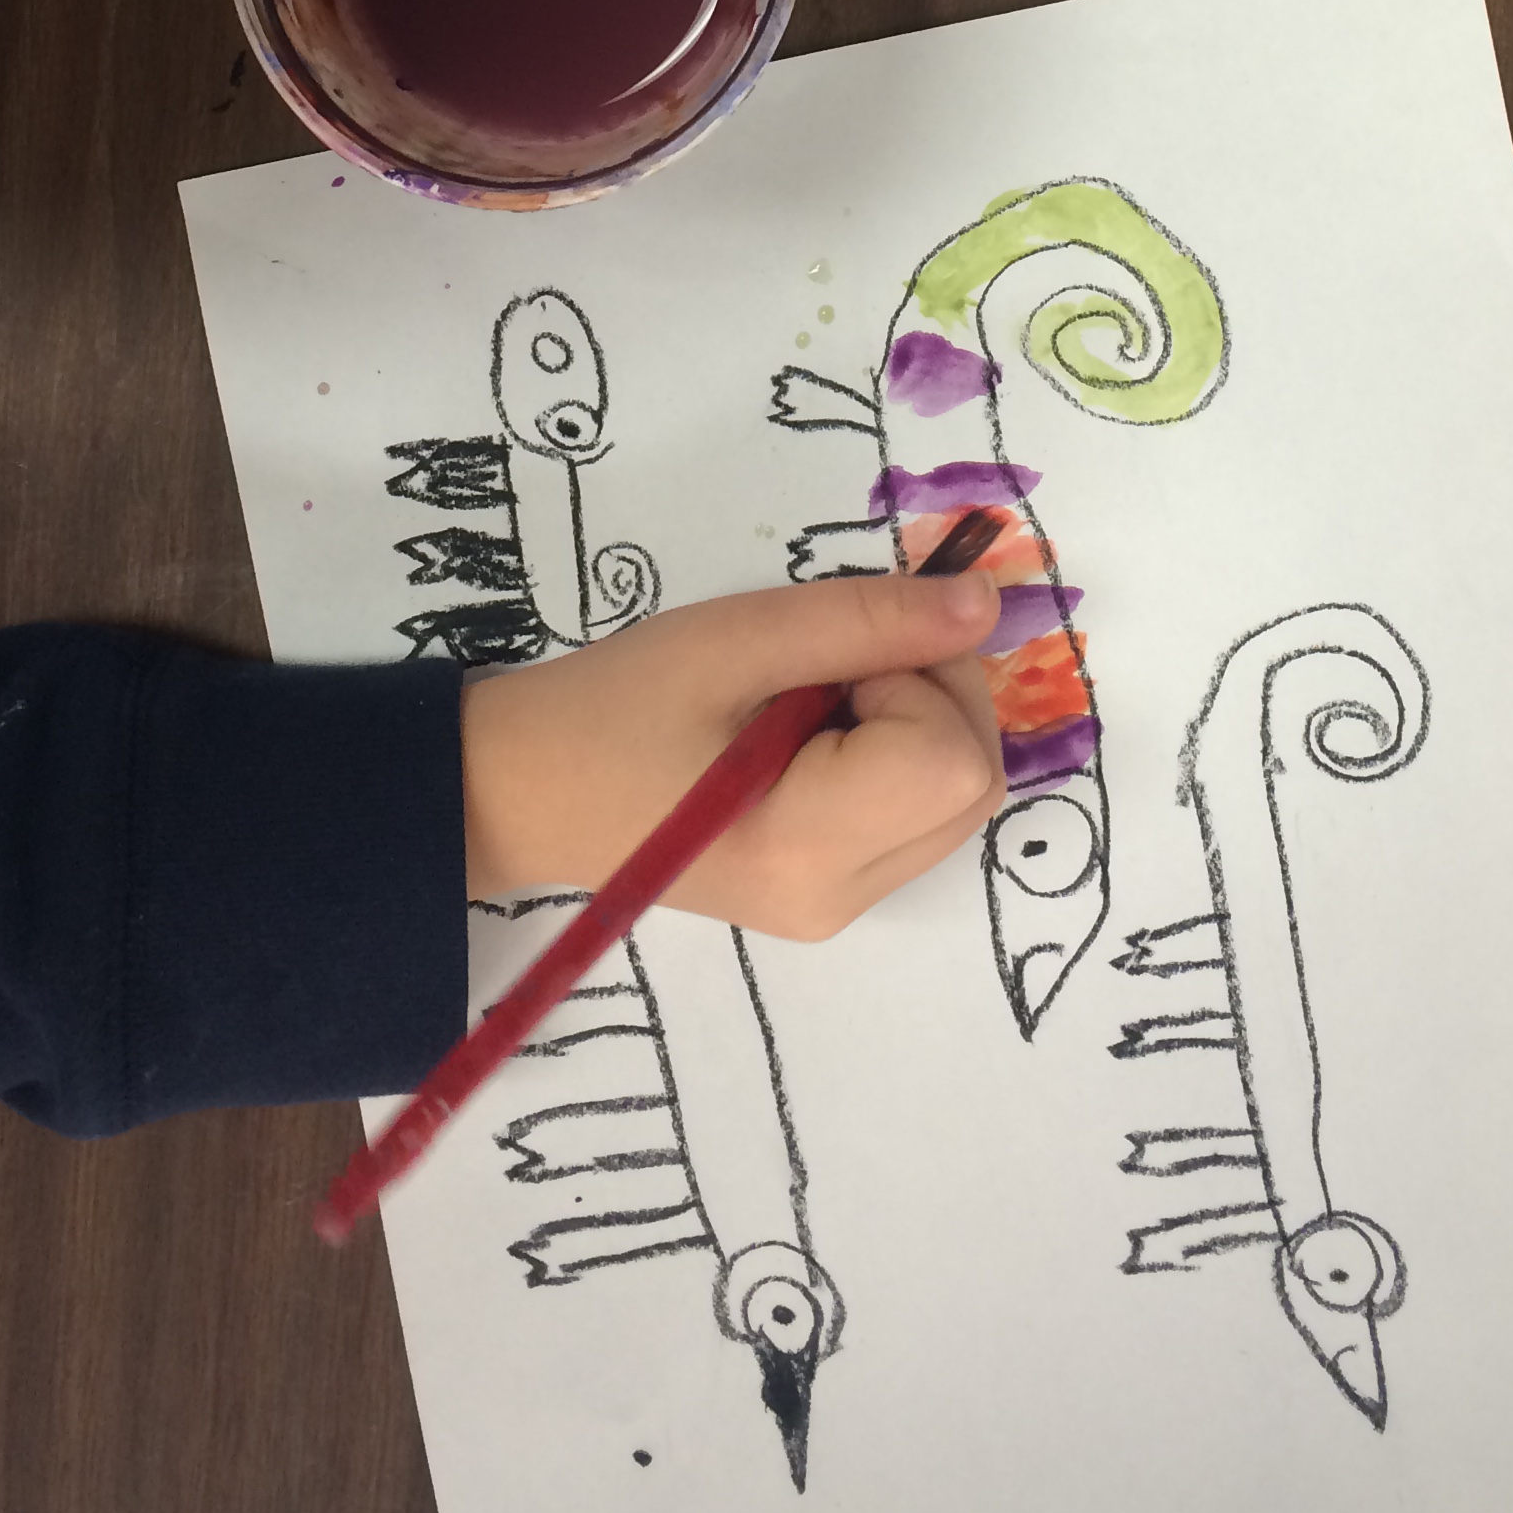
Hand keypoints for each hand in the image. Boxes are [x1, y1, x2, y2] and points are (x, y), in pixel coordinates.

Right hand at [460, 572, 1006, 940]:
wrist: (526, 789)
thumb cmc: (618, 705)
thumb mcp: (740, 637)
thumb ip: (871, 619)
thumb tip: (986, 605)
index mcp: (808, 848)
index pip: (954, 760)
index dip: (918, 679)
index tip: (831, 657)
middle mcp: (839, 899)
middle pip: (973, 782)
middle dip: (931, 693)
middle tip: (827, 665)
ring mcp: (837, 908)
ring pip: (955, 797)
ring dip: (916, 719)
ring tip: (811, 698)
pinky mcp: (828, 894)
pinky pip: (916, 813)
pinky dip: (895, 752)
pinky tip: (813, 732)